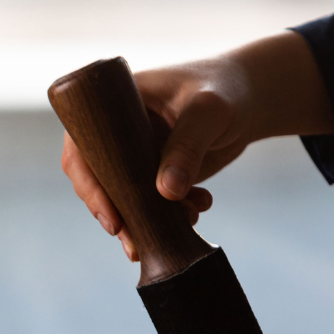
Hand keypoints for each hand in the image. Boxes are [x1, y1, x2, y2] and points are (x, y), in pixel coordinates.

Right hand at [66, 31, 333, 261]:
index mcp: (113, 108)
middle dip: (118, 216)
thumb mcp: (209, 111)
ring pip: (124, 201)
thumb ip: (188, 147)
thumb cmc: (227, 90)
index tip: (111, 218)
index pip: (81, 150)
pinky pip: (149, 206)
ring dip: (146, 222)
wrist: (253, 100)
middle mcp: (116, 135)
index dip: (88, 186)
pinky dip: (169, 218)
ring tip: (182, 224)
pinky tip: (197, 212)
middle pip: (98, 184)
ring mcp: (134, 158)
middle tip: (136, 243)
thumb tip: (166, 192)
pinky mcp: (154, 176)